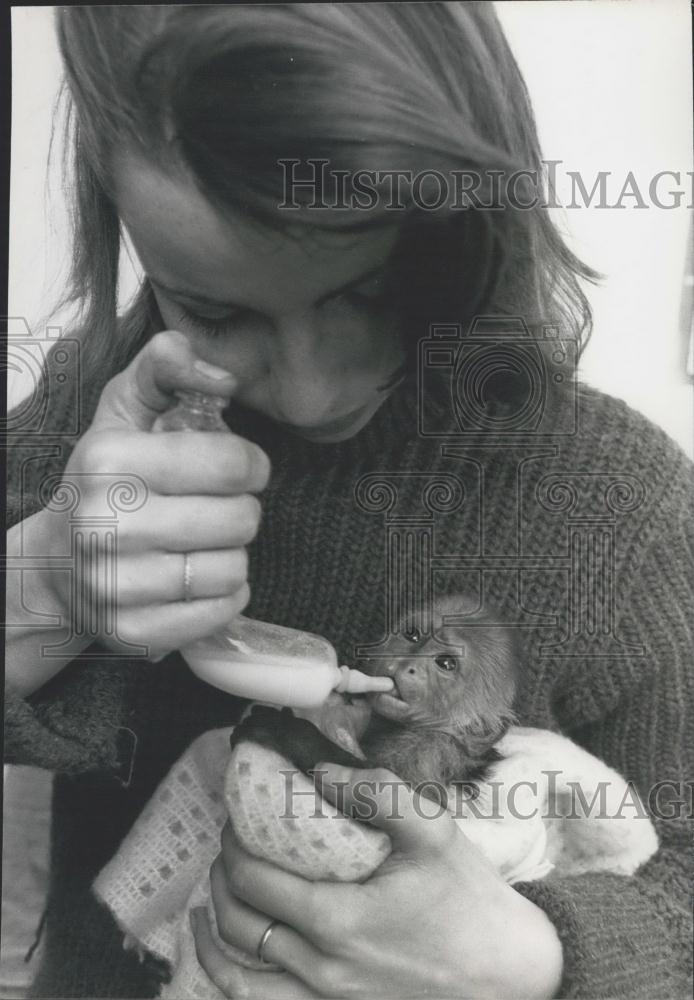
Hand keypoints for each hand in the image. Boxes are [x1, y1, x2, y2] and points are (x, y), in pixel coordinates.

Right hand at [9, 330, 269, 694]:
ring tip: (205, 544)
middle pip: (239, 519)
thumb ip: (165, 370)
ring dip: (233, 553)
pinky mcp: (133, 632)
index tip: (241, 469)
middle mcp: (106, 525)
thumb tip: (223, 373)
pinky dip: (226, 593)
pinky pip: (222, 610)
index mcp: (109, 462)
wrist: (56, 564)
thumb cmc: (106, 482)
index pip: (230, 462)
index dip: (251, 464)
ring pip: (234, 568)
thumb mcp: (124, 412)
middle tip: (219, 509)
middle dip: (242, 510)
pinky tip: (201, 578)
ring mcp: (116, 585)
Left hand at [194, 764, 563, 998]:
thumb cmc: (471, 901)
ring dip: (214, 938)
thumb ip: (377, 792)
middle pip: (240, 925)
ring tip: (208, 907)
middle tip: (226, 849)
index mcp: (340, 920)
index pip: (256, 880)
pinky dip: (234, 985)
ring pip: (239, 979)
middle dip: (222, 880)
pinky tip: (232, 963)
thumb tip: (320, 770)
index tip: (234, 821)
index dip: (233, 846)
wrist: (515, 976)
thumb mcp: (434, 831)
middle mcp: (324, 971)